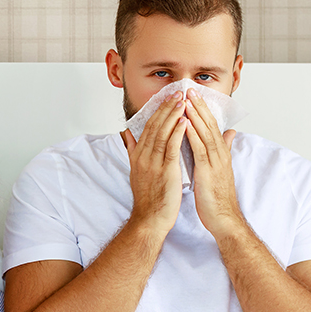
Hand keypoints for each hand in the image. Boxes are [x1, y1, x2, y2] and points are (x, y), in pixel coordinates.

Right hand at [121, 90, 187, 235]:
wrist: (149, 219)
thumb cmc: (147, 198)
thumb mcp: (136, 170)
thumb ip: (132, 150)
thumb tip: (126, 134)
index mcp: (138, 156)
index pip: (147, 127)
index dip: (158, 111)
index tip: (167, 98)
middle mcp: (143, 157)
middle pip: (154, 126)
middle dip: (166, 108)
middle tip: (177, 92)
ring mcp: (153, 163)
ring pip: (162, 133)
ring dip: (173, 115)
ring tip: (183, 101)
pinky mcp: (165, 171)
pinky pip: (171, 147)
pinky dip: (177, 133)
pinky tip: (184, 121)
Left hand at [183, 88, 245, 240]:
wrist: (223, 218)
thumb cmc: (217, 197)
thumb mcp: (219, 169)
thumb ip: (222, 150)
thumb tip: (229, 133)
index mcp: (219, 153)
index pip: (210, 126)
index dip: (202, 110)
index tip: (193, 95)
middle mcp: (219, 154)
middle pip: (209, 125)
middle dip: (198, 106)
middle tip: (189, 89)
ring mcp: (214, 162)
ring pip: (205, 133)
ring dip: (195, 115)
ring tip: (185, 99)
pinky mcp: (208, 172)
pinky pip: (199, 149)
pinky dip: (192, 135)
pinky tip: (184, 124)